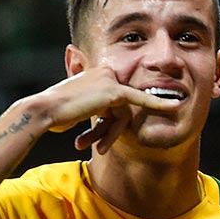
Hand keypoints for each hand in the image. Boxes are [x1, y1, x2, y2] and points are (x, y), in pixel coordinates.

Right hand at [28, 63, 181, 154]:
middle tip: (98, 146)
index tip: (126, 123)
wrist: (44, 111)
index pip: (118, 99)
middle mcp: (105, 72)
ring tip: (98, 146)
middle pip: (123, 106)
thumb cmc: (57, 113)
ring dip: (112, 133)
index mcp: (97, 74)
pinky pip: (141, 101)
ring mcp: (110, 80)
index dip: (116, 119)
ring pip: (126, 113)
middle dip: (112, 129)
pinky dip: (158, 105)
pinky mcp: (114, 92)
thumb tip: (102, 113)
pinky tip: (175, 106)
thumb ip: (95, 106)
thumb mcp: (78, 107)